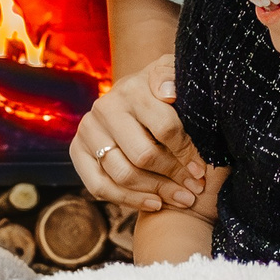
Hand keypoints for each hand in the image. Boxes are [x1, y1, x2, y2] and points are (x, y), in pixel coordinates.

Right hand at [70, 54, 204, 212]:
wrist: (131, 98)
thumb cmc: (161, 92)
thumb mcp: (172, 76)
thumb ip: (173, 77)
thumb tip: (168, 93)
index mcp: (132, 89)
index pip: (165, 128)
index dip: (187, 153)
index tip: (202, 169)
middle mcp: (105, 108)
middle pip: (143, 155)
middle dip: (173, 175)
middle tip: (195, 189)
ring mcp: (88, 130)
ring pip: (123, 174)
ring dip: (156, 191)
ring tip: (182, 198)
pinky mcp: (77, 151)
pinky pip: (100, 187)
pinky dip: (130, 200)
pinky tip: (155, 203)